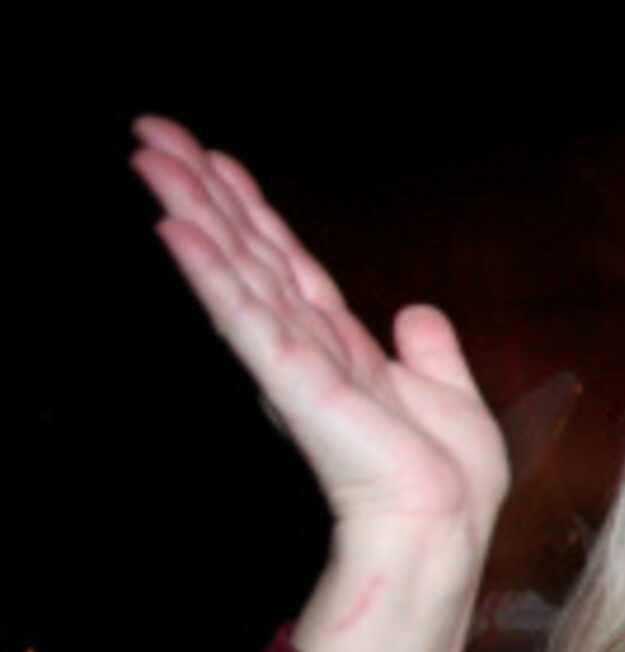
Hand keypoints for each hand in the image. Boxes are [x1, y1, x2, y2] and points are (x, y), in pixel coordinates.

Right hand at [132, 116, 507, 542]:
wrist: (444, 521)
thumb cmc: (445, 476)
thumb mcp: (448, 393)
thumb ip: (429, 351)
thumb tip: (414, 311)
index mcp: (337, 344)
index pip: (283, 261)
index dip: (248, 209)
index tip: (213, 158)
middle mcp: (303, 343)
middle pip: (244, 249)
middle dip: (200, 189)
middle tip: (150, 130)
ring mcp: (290, 359)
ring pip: (234, 267)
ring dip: (191, 209)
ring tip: (148, 156)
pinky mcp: (290, 379)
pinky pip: (244, 314)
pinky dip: (211, 270)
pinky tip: (177, 228)